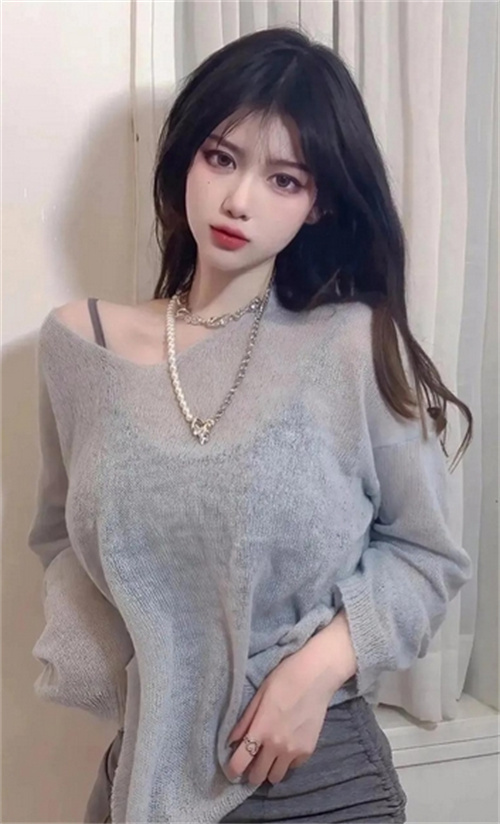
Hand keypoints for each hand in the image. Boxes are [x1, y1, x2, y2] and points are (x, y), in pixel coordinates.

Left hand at [225, 644, 342, 787]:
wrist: (315, 677)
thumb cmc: (283, 680)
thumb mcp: (259, 696)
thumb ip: (245, 721)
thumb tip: (231, 741)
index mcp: (260, 730)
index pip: (240, 762)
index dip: (232, 770)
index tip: (231, 770)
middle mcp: (276, 745)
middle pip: (258, 776)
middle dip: (251, 773)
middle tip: (250, 763)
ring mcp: (294, 750)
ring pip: (276, 777)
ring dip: (269, 770)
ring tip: (269, 757)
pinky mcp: (308, 750)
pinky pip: (293, 766)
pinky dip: (287, 762)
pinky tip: (286, 746)